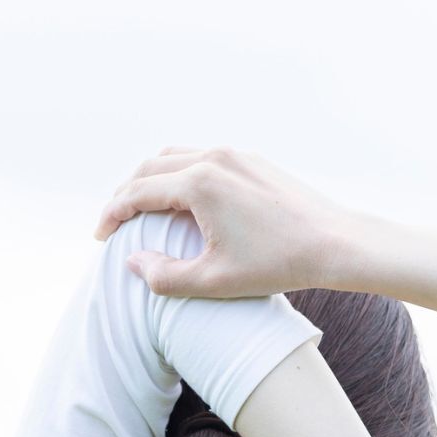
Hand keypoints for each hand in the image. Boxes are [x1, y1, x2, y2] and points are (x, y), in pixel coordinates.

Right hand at [92, 146, 368, 298]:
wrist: (336, 243)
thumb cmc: (278, 265)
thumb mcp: (214, 281)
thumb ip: (165, 276)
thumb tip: (134, 262)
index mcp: (199, 184)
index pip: (137, 192)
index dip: (112, 215)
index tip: (101, 237)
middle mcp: (213, 158)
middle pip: (151, 166)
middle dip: (126, 192)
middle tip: (116, 221)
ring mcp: (235, 154)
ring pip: (176, 156)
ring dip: (152, 179)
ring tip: (143, 208)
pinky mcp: (252, 160)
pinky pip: (202, 158)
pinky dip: (180, 174)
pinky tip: (183, 200)